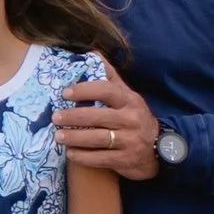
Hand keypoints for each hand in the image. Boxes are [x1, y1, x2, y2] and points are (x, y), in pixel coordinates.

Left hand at [56, 60, 161, 179]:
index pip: (106, 91)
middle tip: (56, 117)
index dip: (84, 90)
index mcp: (130, 100)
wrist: (158, 149)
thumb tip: (92, 54)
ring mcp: (129, 141)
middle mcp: (131, 119)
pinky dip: (83, 157)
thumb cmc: (135, 117)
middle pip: (98, 116)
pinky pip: (100, 158)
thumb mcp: (128, 96)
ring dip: (75, 138)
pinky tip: (70, 153)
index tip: (65, 93)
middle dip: (73, 117)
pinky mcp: (125, 160)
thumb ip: (110, 78)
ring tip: (58, 136)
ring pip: (97, 138)